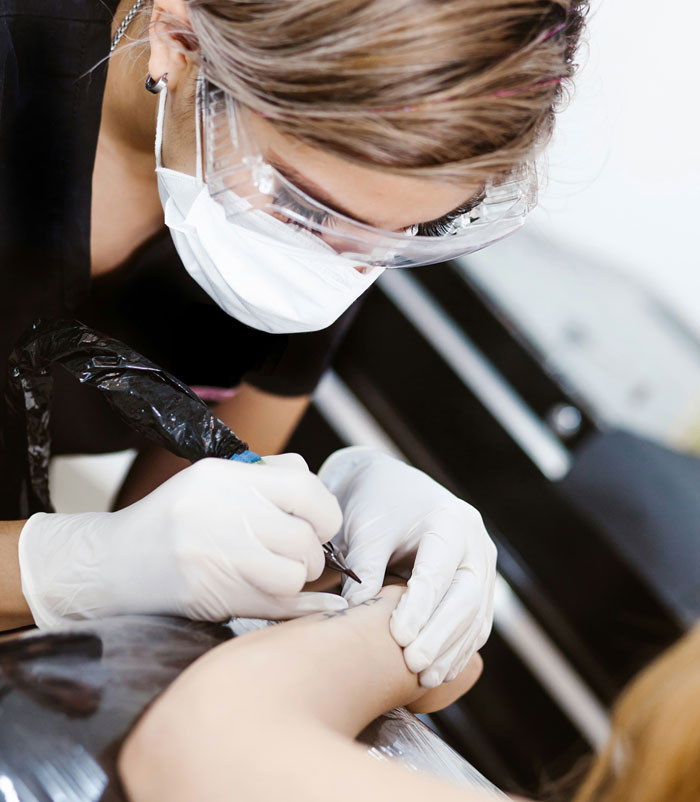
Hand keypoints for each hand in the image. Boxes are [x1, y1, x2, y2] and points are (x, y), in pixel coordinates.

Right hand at [19, 453, 346, 628]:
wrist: (112, 563)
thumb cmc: (171, 519)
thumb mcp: (212, 479)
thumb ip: (265, 477)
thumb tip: (319, 491)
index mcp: (226, 477)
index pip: (306, 488)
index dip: (325, 511)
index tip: (320, 523)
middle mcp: (224, 513)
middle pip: (304, 538)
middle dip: (313, 552)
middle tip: (298, 556)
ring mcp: (219, 556)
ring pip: (295, 575)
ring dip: (298, 579)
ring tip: (280, 575)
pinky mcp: (213, 596)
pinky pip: (278, 607)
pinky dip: (298, 607)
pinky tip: (302, 602)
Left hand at [319, 446, 495, 687]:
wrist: (391, 487)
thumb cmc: (377, 504)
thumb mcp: (367, 529)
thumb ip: (365, 568)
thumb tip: (357, 614)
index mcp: (451, 521)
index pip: (439, 572)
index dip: (420, 608)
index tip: (399, 637)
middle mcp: (476, 543)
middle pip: (466, 597)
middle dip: (440, 636)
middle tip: (413, 664)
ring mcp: (482, 565)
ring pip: (476, 615)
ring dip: (451, 650)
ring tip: (425, 678)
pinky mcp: (479, 585)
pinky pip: (476, 622)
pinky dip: (459, 649)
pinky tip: (439, 671)